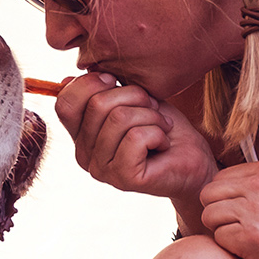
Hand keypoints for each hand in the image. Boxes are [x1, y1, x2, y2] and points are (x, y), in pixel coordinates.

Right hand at [53, 73, 217, 203]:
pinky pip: (136, 137)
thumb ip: (102, 92)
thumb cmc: (163, 129)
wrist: (193, 160)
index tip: (117, 82)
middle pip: (97, 104)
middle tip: (153, 110)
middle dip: (135, 96)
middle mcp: (83, 155)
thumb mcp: (131, 101)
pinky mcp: (122, 178)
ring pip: (119, 118)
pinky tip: (163, 144)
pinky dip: (158, 133)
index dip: (91, 83)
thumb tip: (65, 80)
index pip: (65, 104)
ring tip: (161, 128)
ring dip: (151, 116)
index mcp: (80, 136)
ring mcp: (101, 169)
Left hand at [199, 160, 258, 258]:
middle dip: (218, 213)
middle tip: (241, 226)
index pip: (219, 177)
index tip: (245, 211)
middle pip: (208, 194)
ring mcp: (258, 209)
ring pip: (208, 215)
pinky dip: (231, 247)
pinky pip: (217, 237)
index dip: (224, 198)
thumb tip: (213, 185)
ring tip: (248, 236)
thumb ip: (251, 183)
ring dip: (223, 230)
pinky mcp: (252, 235)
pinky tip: (252, 248)